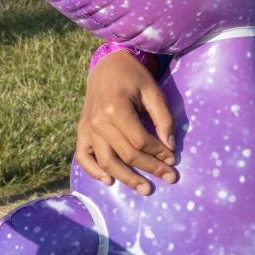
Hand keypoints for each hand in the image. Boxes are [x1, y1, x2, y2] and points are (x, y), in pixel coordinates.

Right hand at [75, 50, 177, 195]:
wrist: (108, 66)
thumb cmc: (133, 77)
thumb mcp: (153, 91)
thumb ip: (163, 119)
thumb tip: (169, 147)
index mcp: (115, 109)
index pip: (140, 141)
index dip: (158, 153)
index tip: (173, 160)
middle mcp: (98, 121)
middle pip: (125, 155)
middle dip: (150, 169)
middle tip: (169, 179)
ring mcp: (87, 128)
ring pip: (106, 162)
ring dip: (126, 178)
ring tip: (145, 189)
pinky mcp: (81, 131)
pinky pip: (83, 157)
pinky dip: (93, 171)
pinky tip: (109, 181)